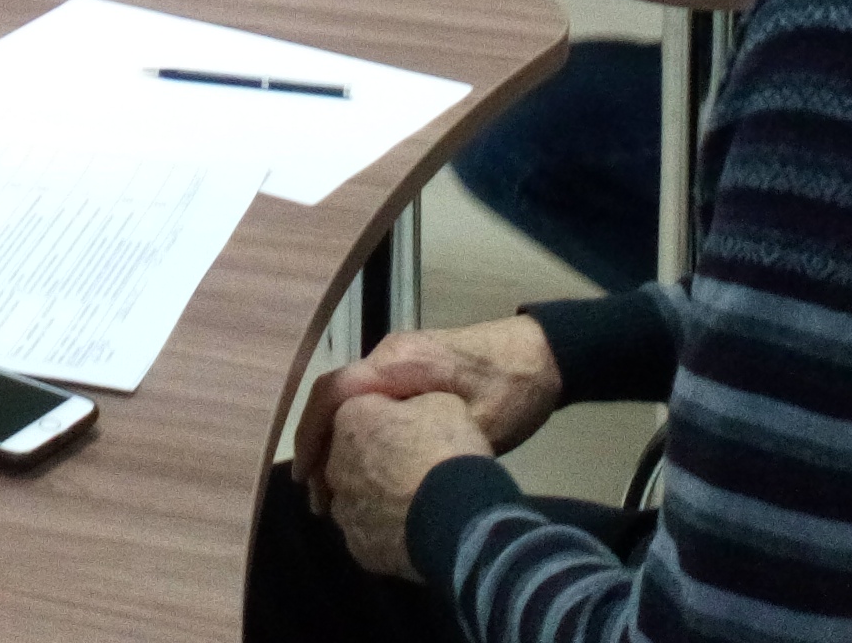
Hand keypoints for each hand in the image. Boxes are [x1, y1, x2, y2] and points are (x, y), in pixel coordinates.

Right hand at [293, 318, 562, 507]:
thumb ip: (428, 439)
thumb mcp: (476, 423)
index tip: (306, 478)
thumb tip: (381, 475)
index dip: (312, 434)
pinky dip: (355, 430)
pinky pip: (368, 398)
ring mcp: (397, 357)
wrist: (544, 355)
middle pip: (334, 396)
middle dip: (317, 446)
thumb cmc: (513, 390)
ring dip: (335, 440)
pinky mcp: (409, 368)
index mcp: (400, 361)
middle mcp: (389, 353)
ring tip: (333, 490)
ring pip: (349, 398)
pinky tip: (359, 465)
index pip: (335, 390)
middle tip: (317, 499)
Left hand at [324, 391, 494, 579]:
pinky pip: (371, 534)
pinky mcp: (359, 548)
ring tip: (416, 505)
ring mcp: (344, 510)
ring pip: (358, 499)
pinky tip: (413, 531)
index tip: (414, 433)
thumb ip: (412, 403)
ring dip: (378, 499)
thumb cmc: (449, 450)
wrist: (459, 516)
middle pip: (354, 458)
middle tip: (413, 470)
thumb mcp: (441, 402)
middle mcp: (335, 464)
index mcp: (350, 419)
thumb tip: (408, 413)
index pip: (362, 413)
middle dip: (377, 463)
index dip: (390, 423)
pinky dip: (387, 532)